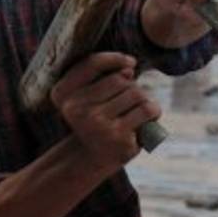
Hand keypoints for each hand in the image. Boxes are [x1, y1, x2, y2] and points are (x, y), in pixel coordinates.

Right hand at [49, 52, 160, 172]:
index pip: (92, 63)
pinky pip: (146, 110)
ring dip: (143, 99)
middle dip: (131, 86)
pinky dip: (153, 112)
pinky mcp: (118, 136)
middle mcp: (77, 110)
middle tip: (129, 103)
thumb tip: (128, 68)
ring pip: (135, 92)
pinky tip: (147, 121)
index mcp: (63, 95)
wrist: (91, 158)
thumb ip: (105, 77)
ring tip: (137, 112)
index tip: (131, 62)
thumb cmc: (95, 120)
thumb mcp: (89, 96)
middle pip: (121, 79)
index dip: (115, 58)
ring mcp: (98, 124)